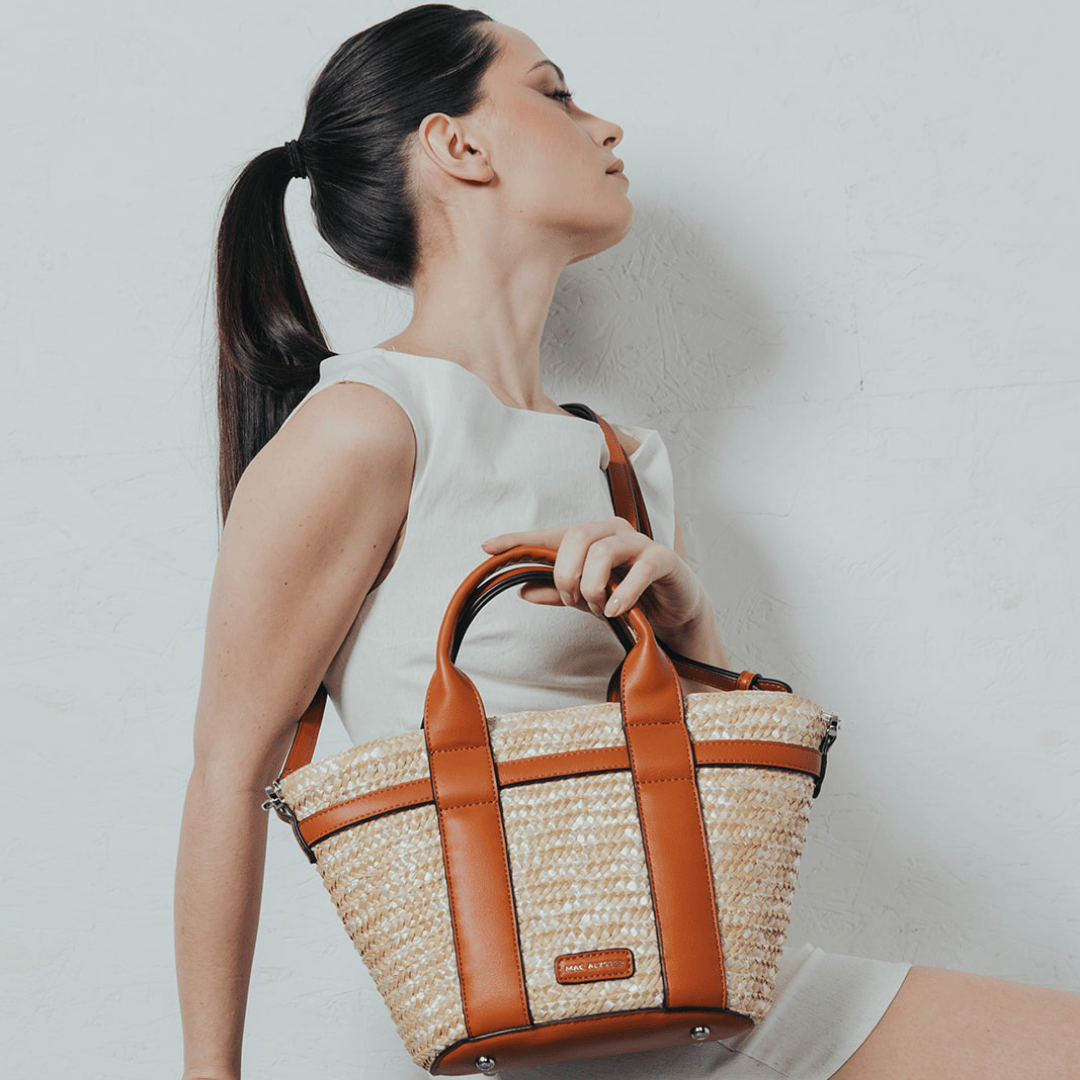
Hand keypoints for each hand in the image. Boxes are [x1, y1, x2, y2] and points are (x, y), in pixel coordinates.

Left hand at [480, 517, 710, 634]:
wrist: (676, 610)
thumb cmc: (630, 596)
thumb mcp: (586, 598)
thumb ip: (557, 594)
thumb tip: (523, 592)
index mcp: (591, 537)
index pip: (550, 534)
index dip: (519, 539)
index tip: (489, 547)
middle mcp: (613, 532)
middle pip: (576, 537)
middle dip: (565, 573)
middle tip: (571, 599)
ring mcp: (640, 543)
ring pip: (603, 550)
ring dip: (592, 585)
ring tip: (598, 608)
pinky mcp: (664, 560)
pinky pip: (641, 568)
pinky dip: (623, 591)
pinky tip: (615, 610)